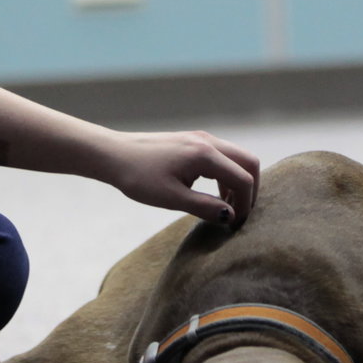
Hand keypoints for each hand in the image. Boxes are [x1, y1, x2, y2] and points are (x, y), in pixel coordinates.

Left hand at [91, 129, 260, 227]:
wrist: (112, 154)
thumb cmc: (138, 177)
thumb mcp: (172, 198)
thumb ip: (205, 207)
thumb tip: (231, 217)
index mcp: (205, 154)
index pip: (243, 179)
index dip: (246, 204)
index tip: (235, 225)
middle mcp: (208, 141)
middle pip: (248, 162)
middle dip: (250, 189)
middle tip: (240, 214)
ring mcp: (201, 138)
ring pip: (236, 158)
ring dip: (238, 182)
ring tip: (225, 207)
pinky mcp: (193, 141)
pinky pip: (222, 156)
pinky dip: (226, 174)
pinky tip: (212, 193)